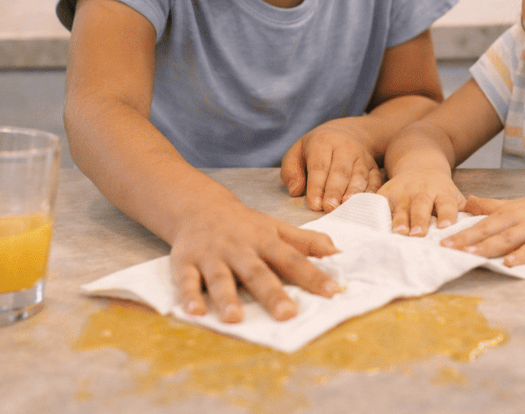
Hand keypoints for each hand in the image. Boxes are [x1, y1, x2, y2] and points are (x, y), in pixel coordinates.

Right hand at [168, 198, 340, 322]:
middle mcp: (239, 248)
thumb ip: (305, 241)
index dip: (313, 276)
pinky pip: (186, 280)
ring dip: (226, 298)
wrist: (198, 206)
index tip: (332, 292)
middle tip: (287, 314)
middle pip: (257, 272)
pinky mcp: (186, 262)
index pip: (292, 260)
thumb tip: (338, 252)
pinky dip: (189, 296)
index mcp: (265, 240)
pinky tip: (194, 312)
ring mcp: (212, 255)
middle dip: (272, 293)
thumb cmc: (244, 225)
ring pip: (220, 278)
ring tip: (234, 319)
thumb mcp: (276, 228)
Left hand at [281, 122, 382, 211]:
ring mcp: (362, 156)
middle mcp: (345, 147)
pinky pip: (375, 180)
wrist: (347, 132)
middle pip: (340, 171)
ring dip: (353, 193)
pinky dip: (371, 193)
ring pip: (359, 176)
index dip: (317, 186)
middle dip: (335, 191)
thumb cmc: (316, 148)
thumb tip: (296, 191)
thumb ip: (291, 170)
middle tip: (329, 208)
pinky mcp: (373, 166)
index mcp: (323, 142)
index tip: (315, 204)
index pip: (319, 166)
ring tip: (346, 207)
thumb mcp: (297, 152)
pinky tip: (365, 205)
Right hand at [376, 169, 465, 236]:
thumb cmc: (440, 190)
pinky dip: (377, 215)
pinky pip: (381, 205)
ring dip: (399, 221)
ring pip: (400, 208)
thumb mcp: (455, 195)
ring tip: (399, 234)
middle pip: (421, 205)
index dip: (446, 214)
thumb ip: (467, 211)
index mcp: (443, 192)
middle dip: (419, 219)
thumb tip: (484, 229)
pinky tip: (375, 227)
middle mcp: (422, 191)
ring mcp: (403, 191)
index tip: (446, 225)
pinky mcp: (386, 192)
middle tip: (418, 234)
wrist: (418, 164)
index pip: (446, 203)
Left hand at [440, 194, 524, 265]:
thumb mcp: (514, 204)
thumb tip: (466, 202)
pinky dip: (522, 255)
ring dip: (490, 246)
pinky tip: (510, 262)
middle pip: (489, 229)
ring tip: (472, 254)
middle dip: (468, 239)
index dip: (461, 232)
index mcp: (507, 212)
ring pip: (509, 238)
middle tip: (448, 248)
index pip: (480, 223)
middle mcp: (518, 218)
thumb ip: (489, 206)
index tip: (441, 241)